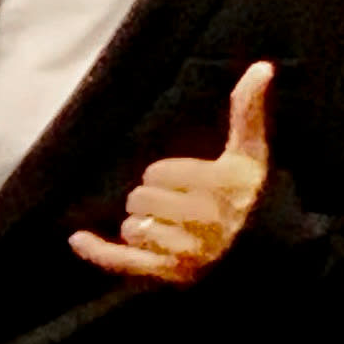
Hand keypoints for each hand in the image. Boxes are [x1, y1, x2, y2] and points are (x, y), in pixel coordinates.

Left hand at [70, 61, 273, 285]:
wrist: (266, 253)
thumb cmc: (254, 196)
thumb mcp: (252, 153)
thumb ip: (248, 110)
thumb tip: (262, 66)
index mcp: (219, 188)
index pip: (159, 173)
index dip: (165, 173)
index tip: (183, 180)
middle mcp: (204, 223)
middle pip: (141, 199)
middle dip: (150, 197)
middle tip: (173, 202)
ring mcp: (187, 254)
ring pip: (134, 228)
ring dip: (141, 223)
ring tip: (165, 225)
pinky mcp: (172, 276)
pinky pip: (125, 262)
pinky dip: (98, 252)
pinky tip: (77, 238)